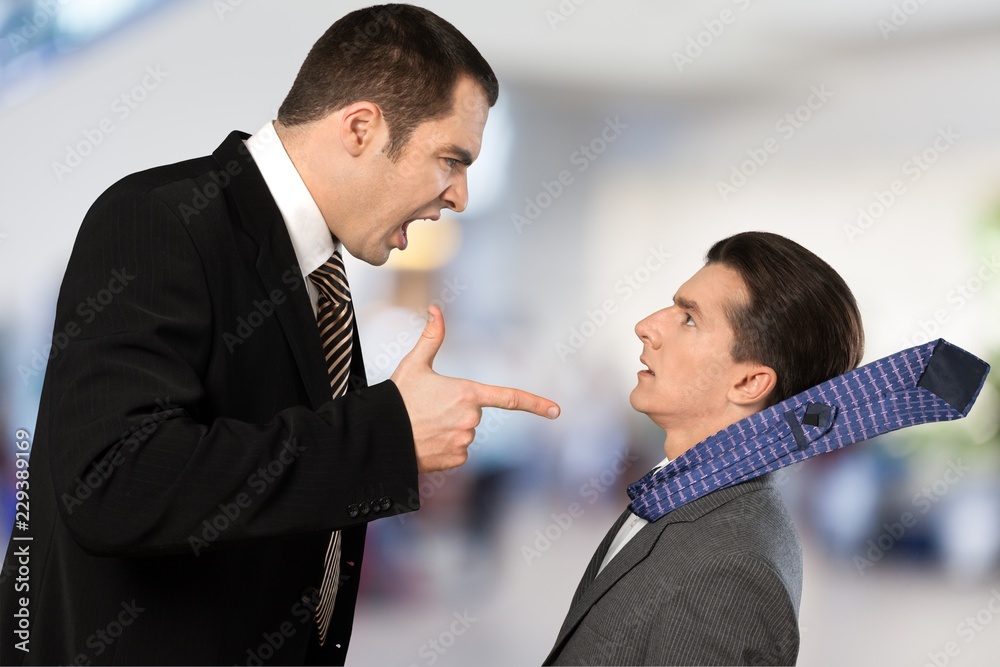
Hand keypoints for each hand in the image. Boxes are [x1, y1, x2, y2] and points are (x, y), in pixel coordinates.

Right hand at [390, 305, 559, 472]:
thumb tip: (435, 309)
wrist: (380, 435)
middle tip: (429, 410)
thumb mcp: (414, 365)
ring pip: (465, 433)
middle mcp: (471, 418)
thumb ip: (431, 337)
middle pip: (473, 413)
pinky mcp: (456, 459)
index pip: (509, 398)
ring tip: (423, 425)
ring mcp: (465, 441)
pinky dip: (445, 447)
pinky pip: (458, 451)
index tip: (556, 411)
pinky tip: (426, 442)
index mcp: (467, 393)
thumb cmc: (398, 398)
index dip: (535, 404)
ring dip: (449, 429)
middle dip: (456, 411)